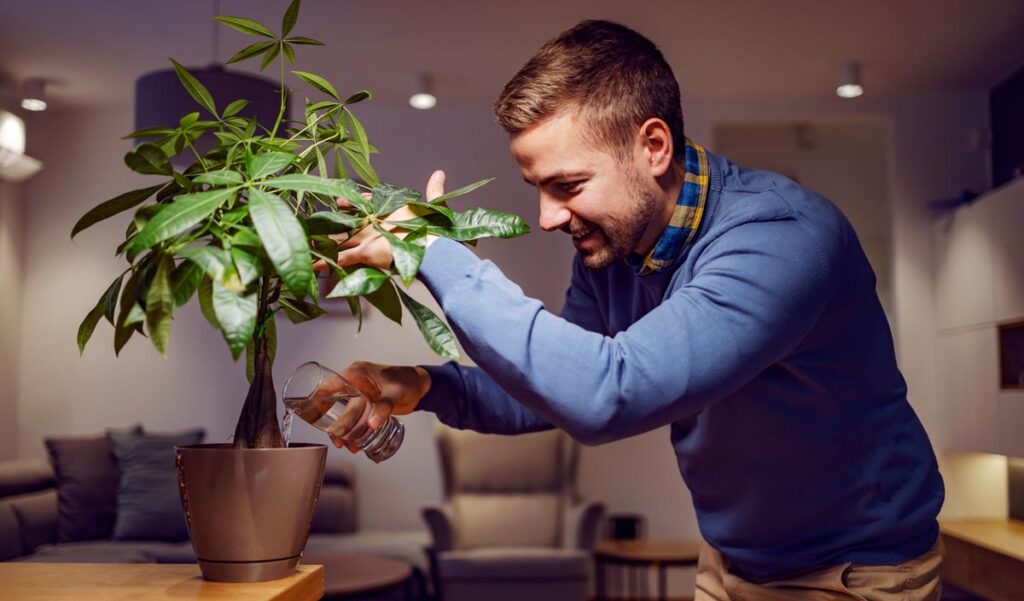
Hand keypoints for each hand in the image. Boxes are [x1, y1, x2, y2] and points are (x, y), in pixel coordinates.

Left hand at [320, 170, 446, 271]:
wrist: (432, 247)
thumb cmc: (434, 229)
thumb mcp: (434, 206)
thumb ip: (434, 190)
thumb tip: (440, 173)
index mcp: (386, 208)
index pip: (364, 201)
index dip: (351, 202)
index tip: (339, 202)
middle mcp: (372, 220)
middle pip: (346, 220)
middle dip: (330, 223)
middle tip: (315, 225)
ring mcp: (367, 236)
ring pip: (339, 239)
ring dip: (322, 243)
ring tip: (306, 244)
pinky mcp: (366, 252)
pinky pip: (341, 258)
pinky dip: (326, 263)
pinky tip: (311, 266)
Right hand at [323, 361, 430, 451]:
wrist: (422, 387)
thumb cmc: (408, 380)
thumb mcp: (395, 392)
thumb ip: (384, 407)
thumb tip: (372, 424)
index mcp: (356, 373)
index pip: (330, 385)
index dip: (319, 400)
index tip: (313, 417)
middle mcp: (355, 384)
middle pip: (337, 406)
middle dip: (336, 424)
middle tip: (338, 440)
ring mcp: (361, 396)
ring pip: (346, 415)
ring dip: (345, 431)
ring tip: (346, 446)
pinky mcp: (369, 407)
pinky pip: (357, 420)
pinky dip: (356, 432)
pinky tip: (356, 444)